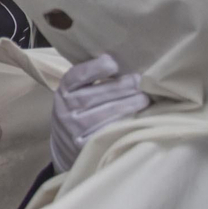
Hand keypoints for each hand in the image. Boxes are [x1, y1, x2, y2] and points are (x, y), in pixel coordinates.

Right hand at [49, 53, 148, 172]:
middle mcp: (65, 110)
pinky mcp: (83, 146)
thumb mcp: (77, 93)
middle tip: (138, 82)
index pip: (75, 77)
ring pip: (100, 116)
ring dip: (124, 106)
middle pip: (91, 96)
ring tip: (143, 99)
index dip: (93, 69)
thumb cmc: (80, 111)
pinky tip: (135, 119)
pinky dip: (120, 125)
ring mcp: (73, 129)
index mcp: (64, 91)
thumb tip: (122, 62)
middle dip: (117, 87)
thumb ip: (92, 80)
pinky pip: (104, 134)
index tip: (113, 63)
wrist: (65, 144)